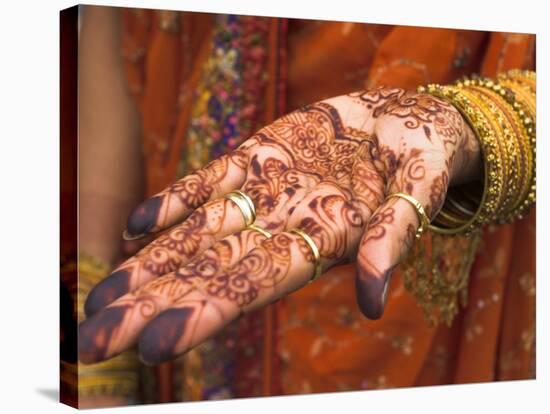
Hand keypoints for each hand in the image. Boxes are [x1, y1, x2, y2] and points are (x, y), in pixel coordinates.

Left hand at [79, 87, 480, 364]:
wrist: (404, 122)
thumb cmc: (420, 161)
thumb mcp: (416, 195)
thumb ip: (391, 240)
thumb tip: (372, 300)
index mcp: (319, 243)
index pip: (252, 287)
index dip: (205, 314)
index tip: (156, 346)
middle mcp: (281, 226)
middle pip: (208, 272)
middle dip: (153, 305)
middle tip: (97, 340)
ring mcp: (263, 193)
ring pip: (196, 235)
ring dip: (147, 264)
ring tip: (100, 297)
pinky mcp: (257, 156)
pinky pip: (208, 183)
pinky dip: (172, 201)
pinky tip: (133, 226)